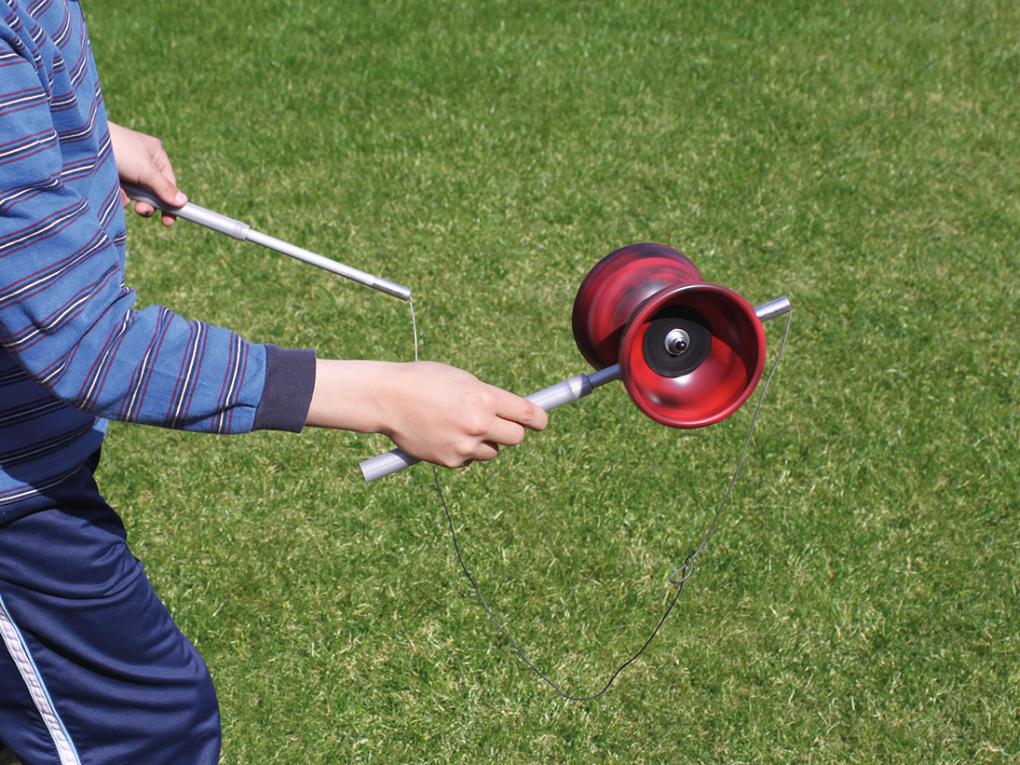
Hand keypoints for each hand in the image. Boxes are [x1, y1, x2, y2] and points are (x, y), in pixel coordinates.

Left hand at [108, 121, 185, 225]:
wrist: (82, 142)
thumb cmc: (119, 148)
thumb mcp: (146, 170)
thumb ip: (164, 188)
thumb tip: (183, 202)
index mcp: (154, 154)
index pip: (169, 183)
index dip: (171, 201)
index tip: (169, 220)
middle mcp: (141, 161)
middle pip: (153, 192)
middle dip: (147, 203)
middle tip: (143, 211)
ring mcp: (125, 169)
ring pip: (136, 195)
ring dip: (130, 199)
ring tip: (123, 195)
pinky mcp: (110, 176)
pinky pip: (120, 193)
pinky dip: (117, 194)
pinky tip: (110, 188)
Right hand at [306, 360, 547, 467]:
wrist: (387, 398)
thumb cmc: (424, 381)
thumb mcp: (461, 380)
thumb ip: (487, 396)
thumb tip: (513, 411)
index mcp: (484, 397)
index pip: (527, 414)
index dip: (538, 419)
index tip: (540, 421)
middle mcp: (478, 423)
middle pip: (515, 437)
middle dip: (510, 431)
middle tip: (498, 424)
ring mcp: (465, 445)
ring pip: (492, 451)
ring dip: (484, 442)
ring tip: (459, 426)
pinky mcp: (451, 461)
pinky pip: (469, 459)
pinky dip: (462, 451)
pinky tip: (442, 435)